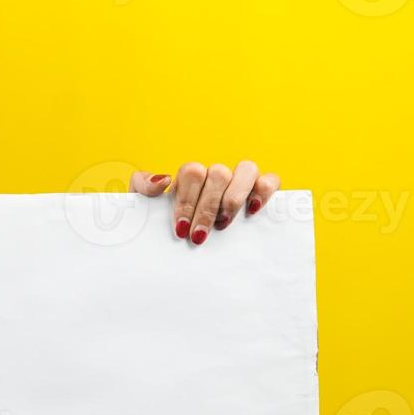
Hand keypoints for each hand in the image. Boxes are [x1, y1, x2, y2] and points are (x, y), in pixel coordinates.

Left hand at [129, 161, 280, 245]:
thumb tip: (163, 180)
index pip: (192, 172)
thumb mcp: (149, 208)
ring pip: (246, 169)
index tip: (180, 229)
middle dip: (207, 208)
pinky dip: (264, 190)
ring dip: (234, 198)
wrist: (177, 245)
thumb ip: (143, 186)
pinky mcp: (261, 191)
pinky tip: (253, 209)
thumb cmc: (168, 226)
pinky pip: (270, 179)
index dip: (187, 200)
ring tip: (223, 224)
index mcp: (191, 177)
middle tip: (199, 235)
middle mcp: (216, 175)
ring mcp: (240, 180)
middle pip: (218, 173)